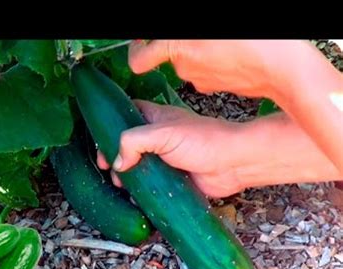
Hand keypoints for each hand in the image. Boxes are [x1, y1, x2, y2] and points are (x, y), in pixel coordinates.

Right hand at [97, 100, 342, 197]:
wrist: (234, 164)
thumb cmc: (202, 141)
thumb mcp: (164, 134)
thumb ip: (134, 142)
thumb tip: (118, 163)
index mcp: (156, 118)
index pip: (127, 114)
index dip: (111, 126)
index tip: (101, 142)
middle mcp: (159, 137)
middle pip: (128, 144)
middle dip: (115, 156)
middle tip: (109, 168)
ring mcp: (165, 159)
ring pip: (138, 165)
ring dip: (126, 175)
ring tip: (122, 184)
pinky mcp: (172, 178)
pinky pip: (150, 183)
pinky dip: (140, 189)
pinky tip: (134, 196)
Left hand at [128, 40, 311, 99]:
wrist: (282, 69)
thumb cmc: (255, 42)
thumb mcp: (212, 31)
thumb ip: (181, 38)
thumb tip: (176, 41)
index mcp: (178, 47)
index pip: (139, 59)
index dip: (137, 50)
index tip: (142, 42)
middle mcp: (184, 67)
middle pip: (169, 54)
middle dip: (178, 42)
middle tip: (201, 36)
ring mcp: (199, 79)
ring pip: (188, 60)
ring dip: (196, 48)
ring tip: (219, 40)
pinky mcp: (213, 85)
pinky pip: (204, 68)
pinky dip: (209, 59)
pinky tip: (228, 50)